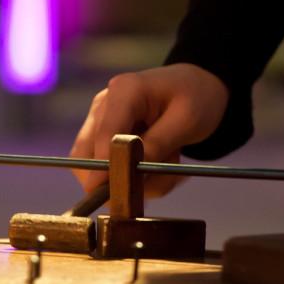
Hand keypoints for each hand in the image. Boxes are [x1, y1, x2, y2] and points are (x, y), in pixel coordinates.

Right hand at [69, 63, 228, 198]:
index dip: (103, 167)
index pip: (104, 135)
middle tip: (158, 177)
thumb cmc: (196, 99)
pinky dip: (128, 174)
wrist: (196, 88)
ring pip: (92, 166)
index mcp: (124, 91)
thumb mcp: (187, 122)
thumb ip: (155, 147)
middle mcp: (103, 105)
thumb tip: (126, 174)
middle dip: (118, 175)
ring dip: (127, 176)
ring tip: (162, 161)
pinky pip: (102, 167)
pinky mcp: (99, 135)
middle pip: (86, 154)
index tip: (109, 194)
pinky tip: (153, 161)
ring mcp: (97, 120)